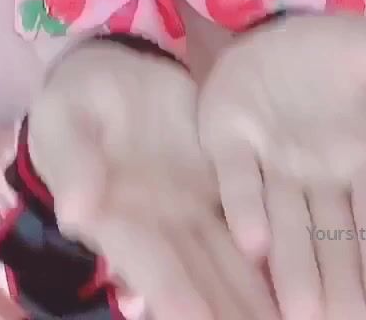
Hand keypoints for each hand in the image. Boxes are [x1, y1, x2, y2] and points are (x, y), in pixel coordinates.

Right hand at [28, 38, 277, 319]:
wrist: (113, 70)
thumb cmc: (76, 97)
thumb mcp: (64, 118)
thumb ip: (75, 160)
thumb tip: (77, 212)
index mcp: (117, 218)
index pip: (151, 265)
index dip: (175, 296)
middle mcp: (157, 228)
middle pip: (198, 281)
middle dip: (226, 314)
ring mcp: (190, 210)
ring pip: (229, 263)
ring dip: (255, 300)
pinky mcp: (218, 185)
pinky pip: (249, 224)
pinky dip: (272, 258)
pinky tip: (301, 282)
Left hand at [197, 11, 365, 319]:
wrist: (287, 24)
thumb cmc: (348, 56)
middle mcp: (319, 176)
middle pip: (333, 243)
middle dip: (340, 291)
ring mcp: (272, 159)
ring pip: (286, 224)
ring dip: (292, 268)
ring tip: (301, 313)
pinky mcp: (228, 136)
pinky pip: (236, 176)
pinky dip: (244, 207)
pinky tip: (252, 240)